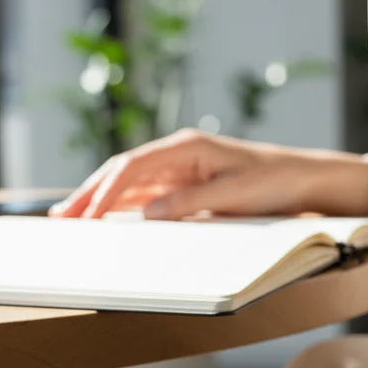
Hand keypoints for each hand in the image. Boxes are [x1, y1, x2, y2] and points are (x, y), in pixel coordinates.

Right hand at [47, 128, 367, 219]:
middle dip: (90, 193)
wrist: (306, 179)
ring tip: (70, 220)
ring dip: (100, 200)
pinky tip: (105, 219)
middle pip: (123, 172)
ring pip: (130, 183)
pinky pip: (147, 194)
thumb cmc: (276, 181)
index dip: (106, 192)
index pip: (134, 167)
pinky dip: (123, 206)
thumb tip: (147, 214)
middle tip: (61, 219)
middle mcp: (180, 153)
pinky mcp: (187, 184)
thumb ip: (191, 202)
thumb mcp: (237, 194)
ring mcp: (182, 167)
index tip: (87, 216)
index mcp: (189, 147)